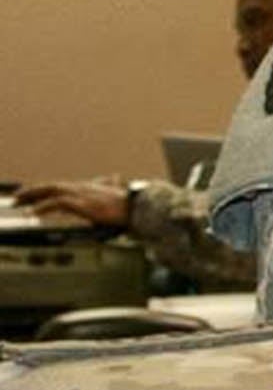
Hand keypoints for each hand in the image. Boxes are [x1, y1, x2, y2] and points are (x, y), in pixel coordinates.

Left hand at [13, 178, 131, 228]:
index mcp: (88, 187)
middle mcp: (82, 187)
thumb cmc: (129, 203)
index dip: (45, 189)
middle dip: (32, 191)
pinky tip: (33, 213)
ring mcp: (81, 194)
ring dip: (32, 196)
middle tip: (17, 196)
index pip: (61, 186)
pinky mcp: (81, 203)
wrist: (138, 207)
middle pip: (51, 185)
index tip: (32, 193)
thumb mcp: (117, 191)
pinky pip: (56, 203)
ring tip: (18, 201)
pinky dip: (42, 207)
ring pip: (50, 190)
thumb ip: (111, 184)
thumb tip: (113, 177)